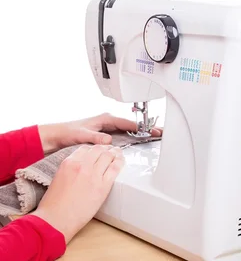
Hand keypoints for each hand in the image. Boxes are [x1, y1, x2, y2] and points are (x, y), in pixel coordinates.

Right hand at [32, 145, 123, 242]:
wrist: (56, 220)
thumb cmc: (53, 204)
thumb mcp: (59, 178)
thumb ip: (70, 169)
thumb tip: (81, 168)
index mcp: (69, 163)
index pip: (85, 148)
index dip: (94, 148)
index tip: (98, 151)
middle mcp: (82, 165)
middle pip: (99, 150)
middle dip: (106, 149)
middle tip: (111, 151)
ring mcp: (93, 175)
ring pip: (108, 156)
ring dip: (114, 153)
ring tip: (118, 153)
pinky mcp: (103, 186)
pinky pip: (115, 169)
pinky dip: (120, 162)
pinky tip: (121, 161)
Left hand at [38, 112, 161, 154]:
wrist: (59, 135)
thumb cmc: (69, 132)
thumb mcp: (82, 134)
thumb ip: (95, 138)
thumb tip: (108, 141)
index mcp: (106, 118)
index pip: (128, 123)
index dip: (142, 127)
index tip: (152, 131)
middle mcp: (110, 121)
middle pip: (134, 125)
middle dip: (148, 128)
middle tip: (161, 132)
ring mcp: (110, 127)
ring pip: (131, 130)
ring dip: (143, 132)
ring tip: (157, 136)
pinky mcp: (109, 133)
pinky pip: (126, 134)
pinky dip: (136, 136)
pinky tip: (142, 141)